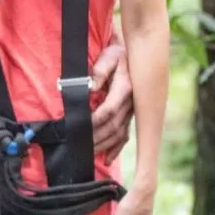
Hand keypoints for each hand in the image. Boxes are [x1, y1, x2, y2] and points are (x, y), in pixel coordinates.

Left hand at [91, 43, 133, 164]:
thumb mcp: (108, 57)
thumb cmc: (117, 55)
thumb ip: (100, 71)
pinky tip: (107, 159)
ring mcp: (132, 111)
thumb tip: (91, 87)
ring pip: (119, 133)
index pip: (109, 109)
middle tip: (80, 144)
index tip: (80, 125)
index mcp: (125, 88)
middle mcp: (131, 103)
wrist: (134, 55)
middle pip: (113, 125)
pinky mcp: (130, 116)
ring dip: (104, 145)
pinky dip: (116, 149)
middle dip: (96, 136)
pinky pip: (125, 135)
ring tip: (89, 152)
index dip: (94, 120)